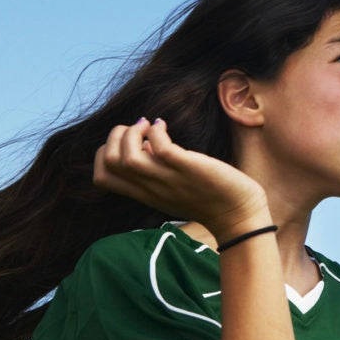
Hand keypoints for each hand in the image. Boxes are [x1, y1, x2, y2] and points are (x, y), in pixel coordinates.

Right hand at [93, 118, 268, 238]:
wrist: (238, 215)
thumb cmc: (208, 198)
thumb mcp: (171, 188)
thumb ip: (154, 172)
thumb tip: (145, 144)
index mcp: (144, 193)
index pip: (101, 177)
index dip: (103, 153)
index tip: (126, 142)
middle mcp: (151, 188)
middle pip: (109, 163)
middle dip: (114, 137)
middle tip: (136, 128)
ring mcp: (168, 179)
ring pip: (128, 157)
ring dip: (131, 133)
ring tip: (149, 124)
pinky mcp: (188, 169)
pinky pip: (161, 148)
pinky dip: (156, 131)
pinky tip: (164, 126)